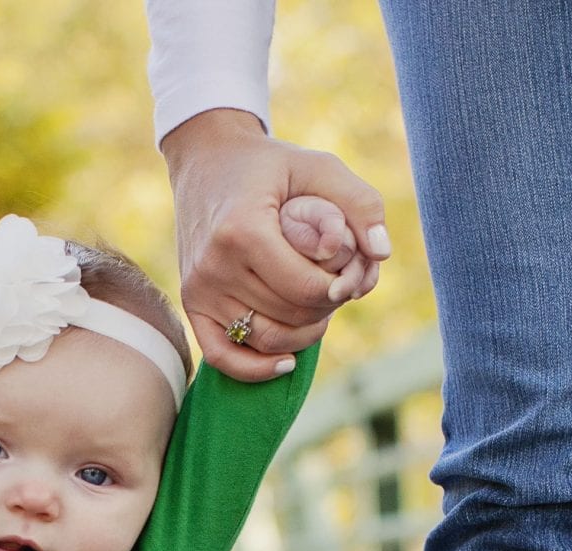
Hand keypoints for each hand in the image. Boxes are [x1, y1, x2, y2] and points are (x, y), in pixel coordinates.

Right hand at [163, 110, 388, 381]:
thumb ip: (360, 204)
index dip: (340, 290)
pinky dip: (257, 368)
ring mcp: (199, 288)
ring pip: (266, 339)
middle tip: (337, 284)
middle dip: (326, 307)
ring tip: (317, 306)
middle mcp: (215, 265)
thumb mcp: (319, 167)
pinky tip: (287, 362)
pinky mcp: (192, 303)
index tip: (350, 272)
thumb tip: (380, 254)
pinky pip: (224, 356)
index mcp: (243, 229)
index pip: (306, 288)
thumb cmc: (270, 165)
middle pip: (290, 316)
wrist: (206, 161)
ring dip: (303, 333)